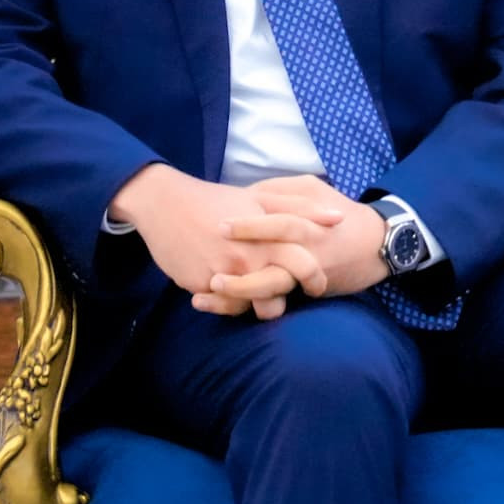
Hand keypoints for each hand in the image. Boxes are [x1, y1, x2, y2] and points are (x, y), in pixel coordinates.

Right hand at [107, 165, 342, 320]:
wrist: (165, 205)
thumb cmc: (217, 200)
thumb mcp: (260, 198)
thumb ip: (301, 209)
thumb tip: (338, 218)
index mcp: (266, 236)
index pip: (302, 264)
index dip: (315, 278)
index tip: (318, 284)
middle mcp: (247, 258)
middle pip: (277, 293)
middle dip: (284, 301)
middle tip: (284, 297)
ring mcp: (222, 275)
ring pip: (250, 305)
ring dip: (254, 302)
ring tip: (252, 290)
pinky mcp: (199, 286)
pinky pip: (223, 304)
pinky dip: (227, 300)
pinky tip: (226, 287)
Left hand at [199, 174, 390, 313]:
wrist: (377, 244)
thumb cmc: (338, 214)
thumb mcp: (313, 191)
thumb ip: (280, 190)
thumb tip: (244, 194)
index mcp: (308, 216)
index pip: (279, 216)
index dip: (250, 222)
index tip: (220, 225)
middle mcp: (308, 243)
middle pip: (277, 249)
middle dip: (245, 254)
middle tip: (213, 257)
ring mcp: (309, 269)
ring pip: (276, 282)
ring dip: (244, 287)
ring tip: (212, 287)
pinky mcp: (310, 288)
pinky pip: (280, 297)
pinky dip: (254, 302)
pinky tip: (227, 305)